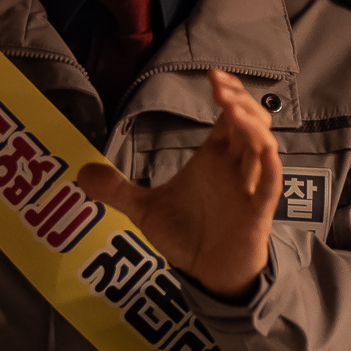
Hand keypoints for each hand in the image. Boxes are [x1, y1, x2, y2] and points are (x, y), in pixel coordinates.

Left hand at [82, 69, 278, 297]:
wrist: (207, 275)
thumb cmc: (188, 236)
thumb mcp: (144, 209)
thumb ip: (116, 189)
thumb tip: (79, 173)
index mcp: (215, 156)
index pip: (231, 113)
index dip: (229, 91)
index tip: (212, 75)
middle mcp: (236, 165)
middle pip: (252, 120)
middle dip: (240, 99)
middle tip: (219, 87)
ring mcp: (250, 184)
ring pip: (264, 143)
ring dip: (252, 123)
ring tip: (231, 109)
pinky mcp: (259, 208)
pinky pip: (271, 178)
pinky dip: (267, 159)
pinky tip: (257, 146)